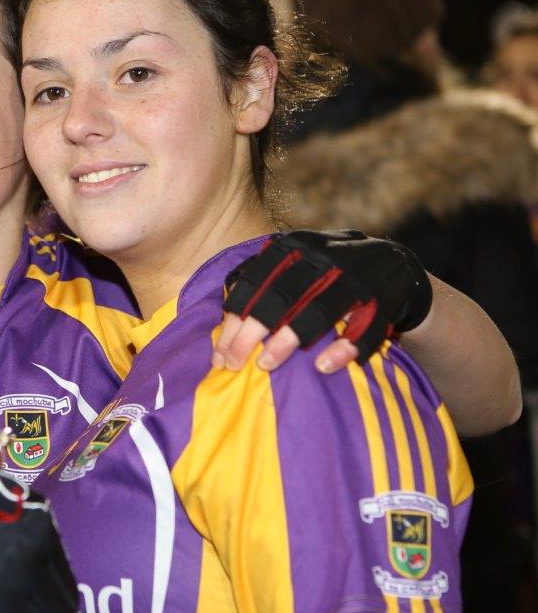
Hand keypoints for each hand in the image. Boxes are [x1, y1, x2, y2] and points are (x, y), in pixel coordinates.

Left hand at [219, 230, 431, 371]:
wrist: (394, 264)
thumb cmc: (327, 272)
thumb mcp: (294, 262)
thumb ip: (261, 281)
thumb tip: (220, 322)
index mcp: (297, 245)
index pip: (255, 280)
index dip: (233, 316)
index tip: (218, 351)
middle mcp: (326, 256)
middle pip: (282, 296)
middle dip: (252, 332)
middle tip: (232, 364)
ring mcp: (359, 276)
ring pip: (320, 310)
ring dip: (289, 339)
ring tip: (266, 365)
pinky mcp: (388, 298)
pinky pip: (366, 328)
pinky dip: (344, 349)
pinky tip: (323, 367)